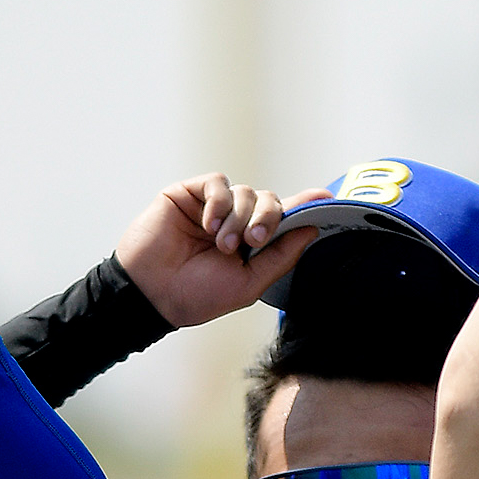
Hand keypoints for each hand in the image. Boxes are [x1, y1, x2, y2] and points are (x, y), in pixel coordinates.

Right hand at [117, 175, 329, 327]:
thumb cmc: (197, 295)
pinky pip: (217, 183)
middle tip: (254, 241)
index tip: (325, 197)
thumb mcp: (249, 283)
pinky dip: (219, 202)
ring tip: (222, 244)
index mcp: (253, 244)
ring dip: (238, 218)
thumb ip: (281, 256)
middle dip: (268, 218)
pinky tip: (209, 224)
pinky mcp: (189, 194)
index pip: (284, 219)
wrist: (152, 293)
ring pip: (246, 192)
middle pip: (269, 200)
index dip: (305, 206)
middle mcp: (237, 222)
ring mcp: (213, 207)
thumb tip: (310, 230)